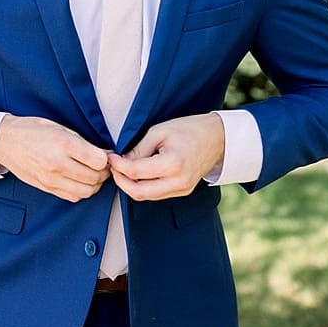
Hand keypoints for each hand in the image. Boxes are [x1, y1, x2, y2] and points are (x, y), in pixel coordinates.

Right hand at [0, 115, 109, 201]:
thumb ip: (83, 143)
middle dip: (103, 173)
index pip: (99, 161)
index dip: (106, 159)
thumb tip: (104, 155)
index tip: (105, 155)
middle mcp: (58, 164)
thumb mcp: (59, 128)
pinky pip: (73, 197)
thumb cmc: (31, 131)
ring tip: (91, 174)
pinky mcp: (46, 187)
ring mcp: (51, 178)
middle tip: (101, 166)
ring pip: (87, 191)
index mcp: (63, 144)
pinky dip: (81, 191)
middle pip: (95, 178)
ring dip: (94, 184)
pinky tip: (78, 181)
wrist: (5, 141)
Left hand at [109, 114, 224, 200]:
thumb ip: (138, 149)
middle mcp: (178, 182)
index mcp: (173, 164)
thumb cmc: (189, 130)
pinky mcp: (182, 191)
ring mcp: (182, 189)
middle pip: (138, 192)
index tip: (111, 157)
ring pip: (146, 196)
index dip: (118, 166)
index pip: (135, 172)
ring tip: (122, 169)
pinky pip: (156, 194)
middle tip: (113, 167)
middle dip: (120, 181)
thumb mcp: (158, 132)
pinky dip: (142, 187)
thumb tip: (120, 161)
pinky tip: (136, 174)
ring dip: (130, 185)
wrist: (217, 138)